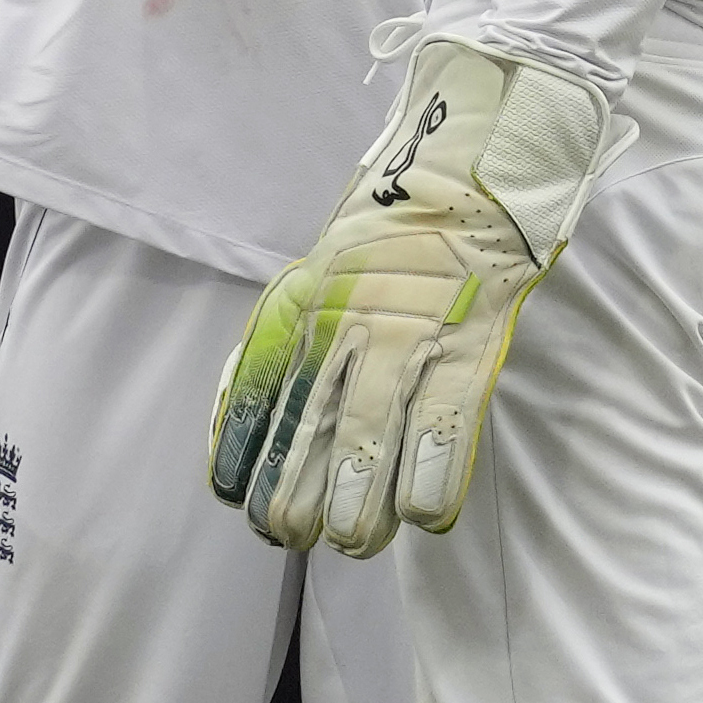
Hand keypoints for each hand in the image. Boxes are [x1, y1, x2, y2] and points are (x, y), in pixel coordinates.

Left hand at [209, 36, 621, 555]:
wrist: (472, 158)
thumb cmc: (395, 222)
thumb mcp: (321, 266)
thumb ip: (288, 332)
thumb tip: (244, 407)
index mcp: (305, 298)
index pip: (258, 384)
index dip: (242, 446)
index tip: (230, 498)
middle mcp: (345, 319)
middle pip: (307, 421)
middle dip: (292, 489)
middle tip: (286, 535)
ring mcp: (409, 332)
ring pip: (369, 432)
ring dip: (356, 500)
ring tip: (347, 544)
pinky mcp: (469, 342)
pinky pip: (445, 421)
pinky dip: (431, 474)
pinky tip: (422, 519)